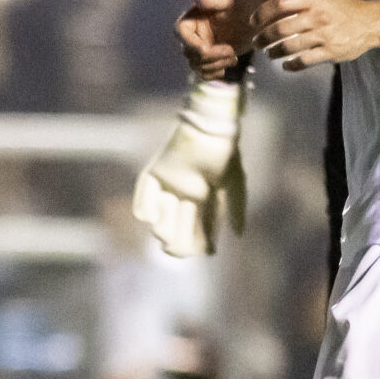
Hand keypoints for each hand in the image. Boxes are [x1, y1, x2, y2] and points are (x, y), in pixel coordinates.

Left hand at [131, 78, 245, 256]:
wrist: (208, 128)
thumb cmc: (225, 155)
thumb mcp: (235, 184)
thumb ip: (235, 208)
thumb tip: (238, 235)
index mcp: (202, 205)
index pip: (196, 237)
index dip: (201, 246)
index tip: (208, 249)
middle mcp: (182, 201)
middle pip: (174, 237)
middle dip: (180, 242)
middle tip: (184, 232)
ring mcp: (165, 191)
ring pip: (158, 226)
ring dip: (167, 224)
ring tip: (176, 205)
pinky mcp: (152, 177)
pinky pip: (141, 207)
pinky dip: (148, 210)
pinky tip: (160, 204)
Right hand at [175, 0, 267, 78]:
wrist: (261, 20)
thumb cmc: (247, 4)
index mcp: (194, 17)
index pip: (180, 31)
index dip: (189, 43)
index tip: (205, 48)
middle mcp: (194, 33)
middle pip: (188, 52)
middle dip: (209, 56)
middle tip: (231, 51)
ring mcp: (202, 47)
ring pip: (196, 65)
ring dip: (214, 65)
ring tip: (233, 58)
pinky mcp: (212, 59)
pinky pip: (203, 73)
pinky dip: (213, 74)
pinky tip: (228, 65)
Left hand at [255, 0, 379, 69]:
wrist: (372, 23)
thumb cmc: (342, 4)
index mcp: (314, 0)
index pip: (280, 4)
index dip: (262, 13)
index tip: (253, 22)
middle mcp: (318, 17)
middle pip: (280, 28)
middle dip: (263, 37)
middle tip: (256, 42)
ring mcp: (325, 36)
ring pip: (290, 47)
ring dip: (274, 52)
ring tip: (268, 53)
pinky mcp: (331, 52)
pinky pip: (305, 61)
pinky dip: (292, 65)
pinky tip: (286, 65)